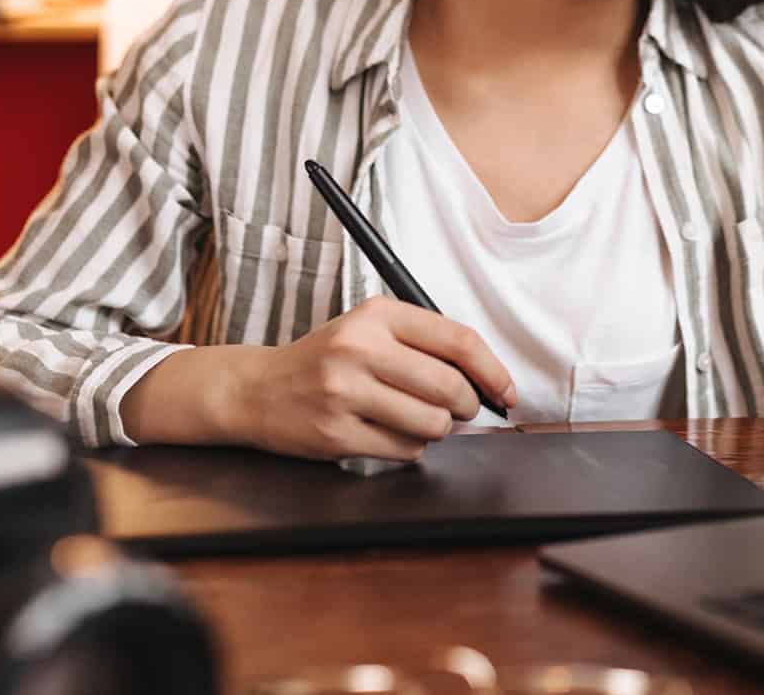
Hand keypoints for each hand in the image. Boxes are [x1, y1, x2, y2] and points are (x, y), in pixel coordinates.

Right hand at [227, 297, 517, 461]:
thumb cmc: (325, 359)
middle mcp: (360, 349)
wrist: (257, 389)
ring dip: (438, 429)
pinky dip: (410, 447)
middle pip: (450, 387)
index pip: (458, 341)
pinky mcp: (336, 433)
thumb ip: (423, 344)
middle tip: (461, 409)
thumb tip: (486, 379)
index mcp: (378, 315)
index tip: (506, 391)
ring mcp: (345, 392)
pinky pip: (404, 450)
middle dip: (468, 406)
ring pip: (432, 424)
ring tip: (417, 419)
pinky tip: (390, 432)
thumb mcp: (369, 329)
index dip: (493, 371)